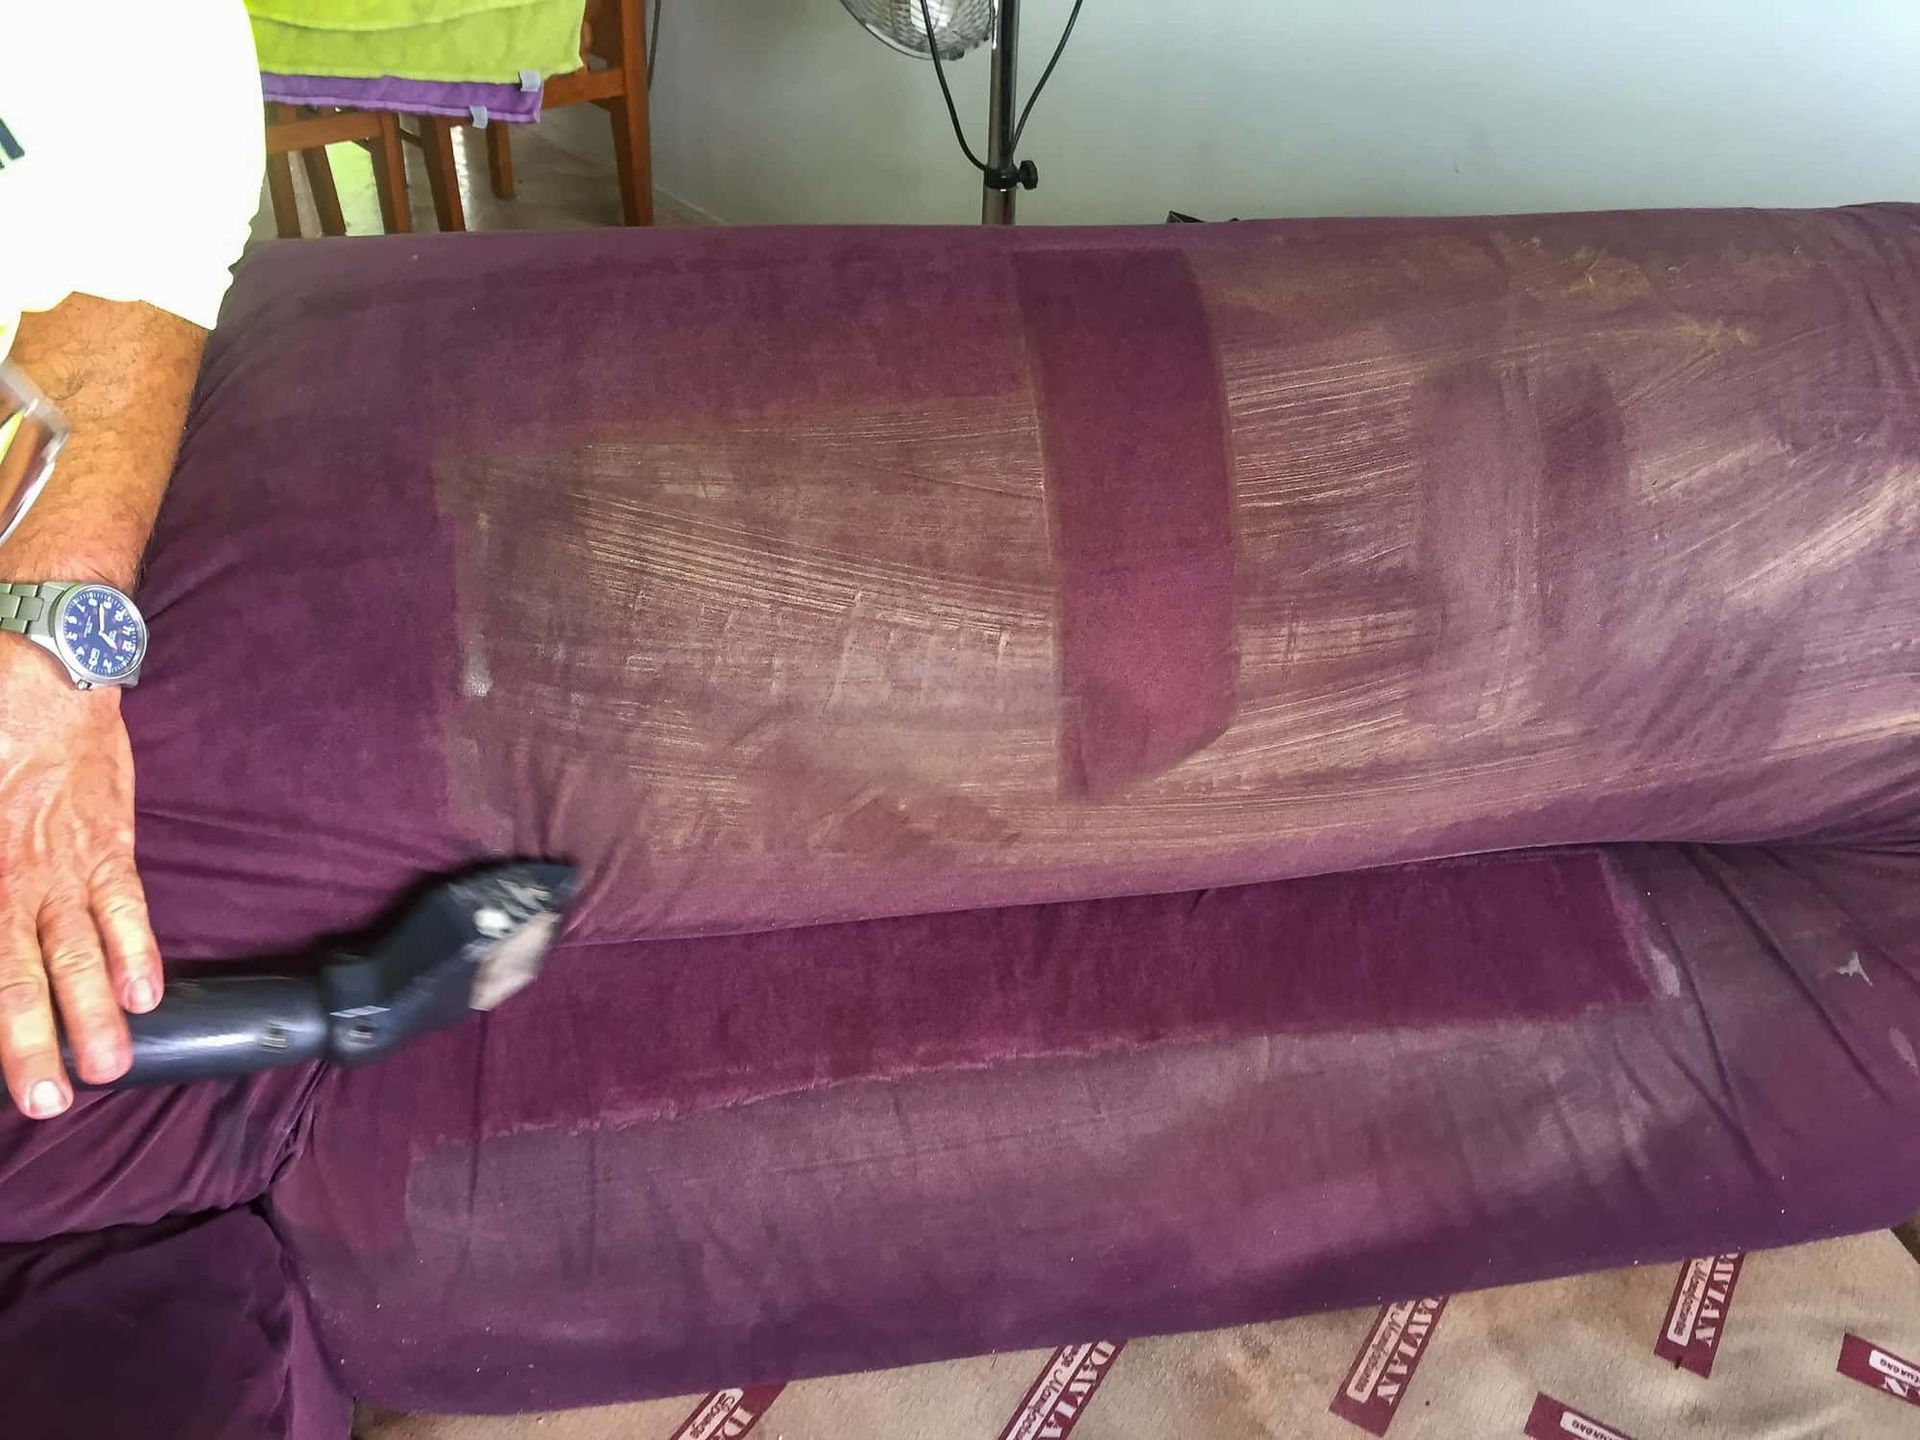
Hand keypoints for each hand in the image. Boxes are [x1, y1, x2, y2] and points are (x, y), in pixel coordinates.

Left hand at [0, 634, 159, 1115]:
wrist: (43, 665)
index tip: (4, 1067)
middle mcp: (17, 877)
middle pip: (22, 972)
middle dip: (32, 1040)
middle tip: (45, 1100)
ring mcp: (66, 863)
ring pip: (81, 951)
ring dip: (93, 1013)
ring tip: (108, 1066)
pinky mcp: (108, 843)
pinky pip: (126, 904)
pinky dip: (137, 949)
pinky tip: (145, 996)